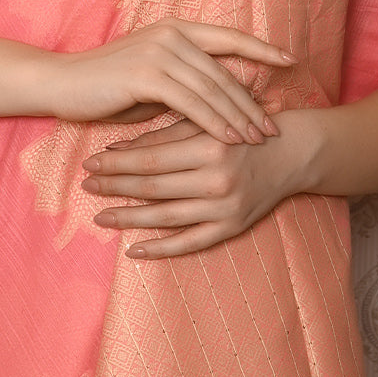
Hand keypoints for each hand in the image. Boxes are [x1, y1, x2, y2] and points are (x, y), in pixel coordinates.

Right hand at [47, 20, 294, 143]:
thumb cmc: (104, 87)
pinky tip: (228, 139)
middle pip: (225, 70)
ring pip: (212, 88)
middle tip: (273, 126)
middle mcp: (171, 34)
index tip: (290, 60)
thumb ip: (185, 85)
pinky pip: (192, 102)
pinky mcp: (147, 74)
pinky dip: (214, 122)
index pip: (228, 37)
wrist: (60, 83)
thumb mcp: (152, 82)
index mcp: (175, 28)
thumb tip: (221, 101)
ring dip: (238, 116)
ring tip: (258, 139)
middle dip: (252, 100)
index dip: (261, 49)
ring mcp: (160, 51)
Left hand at [79, 111, 317, 257]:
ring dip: (129, 218)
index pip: (151, 159)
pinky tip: (133, 251)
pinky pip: (190, 244)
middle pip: (153, 188)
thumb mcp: (202, 124)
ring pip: (166, 218)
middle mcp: (218, 179)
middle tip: (86, 186)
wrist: (291, 152)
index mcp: (209, 146)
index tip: (90, 163)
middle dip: (115, 187)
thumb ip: (161, 137)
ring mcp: (225, 207)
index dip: (116, 163)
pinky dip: (161, 249)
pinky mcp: (232, 227)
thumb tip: (114, 149)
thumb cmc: (238, 131)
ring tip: (101, 216)